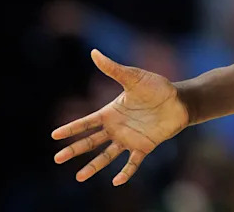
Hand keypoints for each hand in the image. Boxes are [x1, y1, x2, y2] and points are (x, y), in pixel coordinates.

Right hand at [51, 49, 188, 185]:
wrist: (179, 100)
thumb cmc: (156, 87)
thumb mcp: (133, 76)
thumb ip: (113, 69)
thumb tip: (94, 52)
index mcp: (111, 112)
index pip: (87, 122)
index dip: (71, 129)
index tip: (54, 136)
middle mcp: (117, 128)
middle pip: (91, 141)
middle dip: (74, 149)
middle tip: (57, 158)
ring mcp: (129, 139)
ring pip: (106, 156)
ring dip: (93, 166)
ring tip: (79, 177)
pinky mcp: (144, 146)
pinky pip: (132, 163)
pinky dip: (125, 172)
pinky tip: (116, 182)